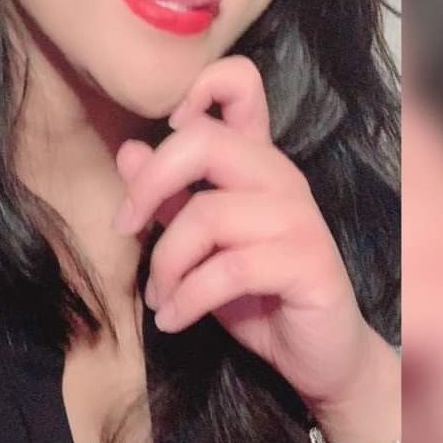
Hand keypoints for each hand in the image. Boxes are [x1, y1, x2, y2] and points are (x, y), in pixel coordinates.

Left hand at [112, 56, 384, 411]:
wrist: (317, 356)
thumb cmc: (256, 295)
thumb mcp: (199, 245)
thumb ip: (169, 197)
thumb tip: (128, 151)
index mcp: (255, 162)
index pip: (241, 85)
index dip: (199, 87)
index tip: (164, 128)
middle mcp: (280, 178)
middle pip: (205, 142)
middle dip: (150, 184)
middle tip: (126, 227)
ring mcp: (299, 218)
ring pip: (207, 216)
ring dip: (165, 265)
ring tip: (160, 299)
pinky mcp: (308, 262)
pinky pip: (229, 270)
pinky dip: (187, 299)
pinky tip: (175, 320)